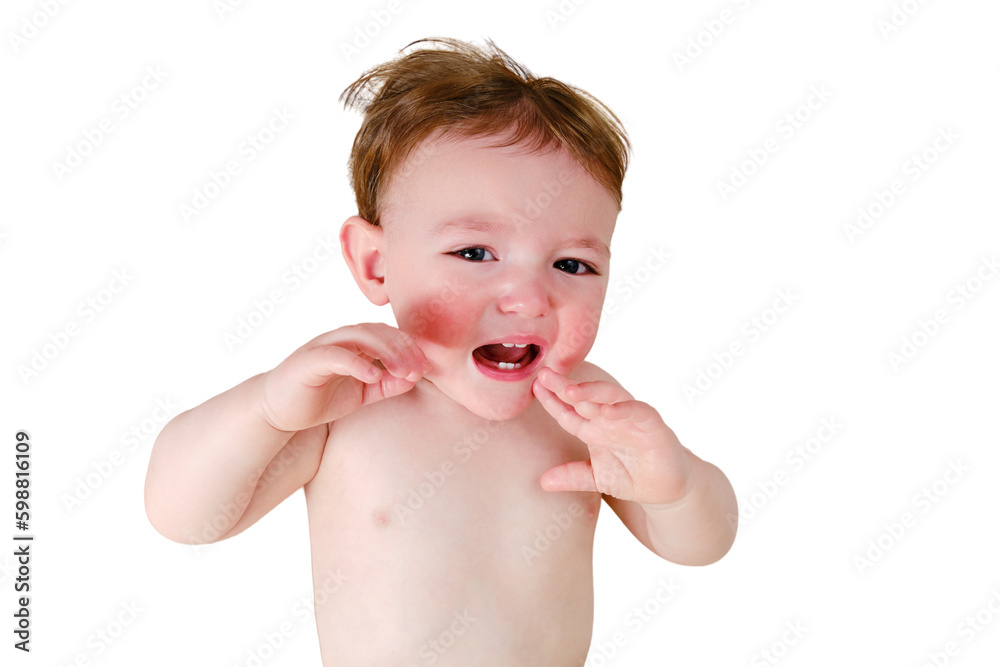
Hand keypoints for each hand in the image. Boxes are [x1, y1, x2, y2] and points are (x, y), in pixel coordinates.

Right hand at [258, 323, 427, 431]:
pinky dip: (357, 363)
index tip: (426, 368)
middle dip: (403, 349)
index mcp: (354, 343)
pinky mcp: (309, 359)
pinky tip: (374, 375)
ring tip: (403, 371)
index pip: (389, 335)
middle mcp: (340, 338)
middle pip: (378, 331)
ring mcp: (324, 345)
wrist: (277, 411)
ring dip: (386, 351)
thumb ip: (386, 385)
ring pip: (360, 335)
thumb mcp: (361, 394)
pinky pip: (337, 355)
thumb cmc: (318, 398)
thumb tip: (414, 379)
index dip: (410, 348)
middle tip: (418, 370)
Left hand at [532, 367, 691, 505]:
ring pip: (609, 396)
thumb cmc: (631, 475)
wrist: (666, 489)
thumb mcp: (596, 478)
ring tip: (569, 390)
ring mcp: (631, 418)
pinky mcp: (653, 425)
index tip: (533, 387)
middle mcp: (609, 418)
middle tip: (544, 375)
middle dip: (564, 386)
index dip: (551, 400)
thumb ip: (572, 476)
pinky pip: (637, 411)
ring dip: (590, 391)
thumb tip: (542, 482)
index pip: (568, 411)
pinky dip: (623, 409)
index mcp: (593, 428)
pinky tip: (608, 411)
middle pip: (584, 397)